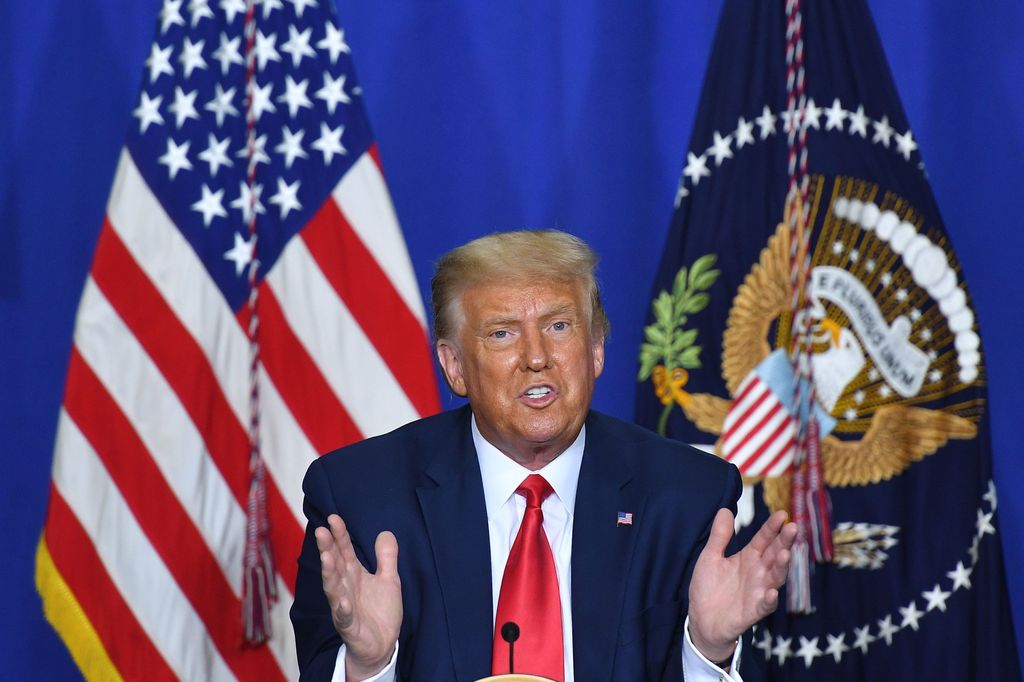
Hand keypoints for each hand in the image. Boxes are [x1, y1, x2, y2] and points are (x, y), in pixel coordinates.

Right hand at [315, 515, 402, 680]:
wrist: (382, 645)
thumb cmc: (380, 610)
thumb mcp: (389, 580)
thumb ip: (386, 557)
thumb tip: (385, 532)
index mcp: (354, 574)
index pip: (345, 551)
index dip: (340, 535)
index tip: (333, 518)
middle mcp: (346, 587)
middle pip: (335, 565)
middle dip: (328, 549)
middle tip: (321, 531)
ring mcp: (345, 607)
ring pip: (334, 588)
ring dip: (329, 574)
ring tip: (327, 558)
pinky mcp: (349, 626)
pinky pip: (344, 617)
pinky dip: (343, 609)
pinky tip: (343, 602)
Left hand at [687, 509, 795, 661]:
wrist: (702, 620)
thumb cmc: (709, 587)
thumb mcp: (710, 557)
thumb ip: (719, 536)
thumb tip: (725, 509)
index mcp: (748, 558)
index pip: (763, 539)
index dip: (772, 528)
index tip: (781, 514)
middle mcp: (758, 573)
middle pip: (774, 555)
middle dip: (784, 542)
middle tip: (793, 528)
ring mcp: (758, 592)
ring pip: (775, 578)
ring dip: (781, 567)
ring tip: (785, 554)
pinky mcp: (753, 611)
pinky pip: (765, 605)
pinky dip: (770, 599)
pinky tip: (772, 592)